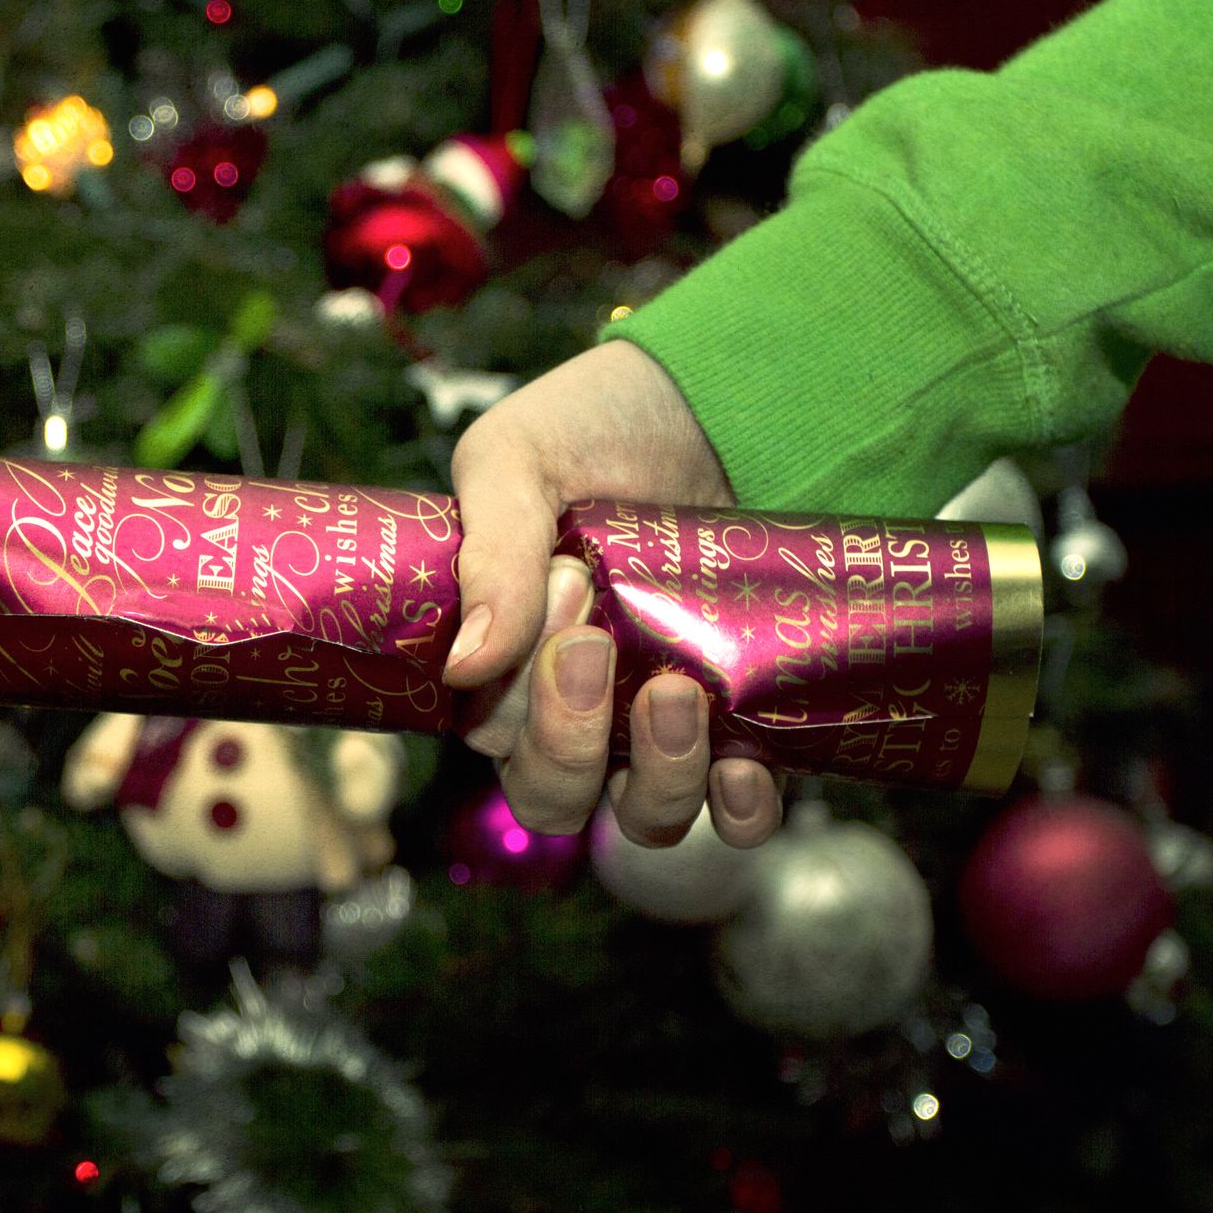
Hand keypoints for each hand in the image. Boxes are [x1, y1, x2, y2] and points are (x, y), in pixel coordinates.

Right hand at [444, 339, 780, 848]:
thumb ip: (490, 557)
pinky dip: (741, 810)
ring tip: (677, 694)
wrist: (711, 398)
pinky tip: (746, 766)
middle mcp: (579, 710)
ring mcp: (662, 723)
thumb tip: (464, 667)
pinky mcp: (747, 721)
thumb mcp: (515, 462)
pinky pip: (739, 813)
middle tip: (598, 649)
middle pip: (554, 794)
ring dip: (658, 777)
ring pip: (644, 814)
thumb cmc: (592, 426)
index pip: (491, 734)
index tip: (561, 585)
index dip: (517, 696)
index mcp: (506, 660)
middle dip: (569, 744)